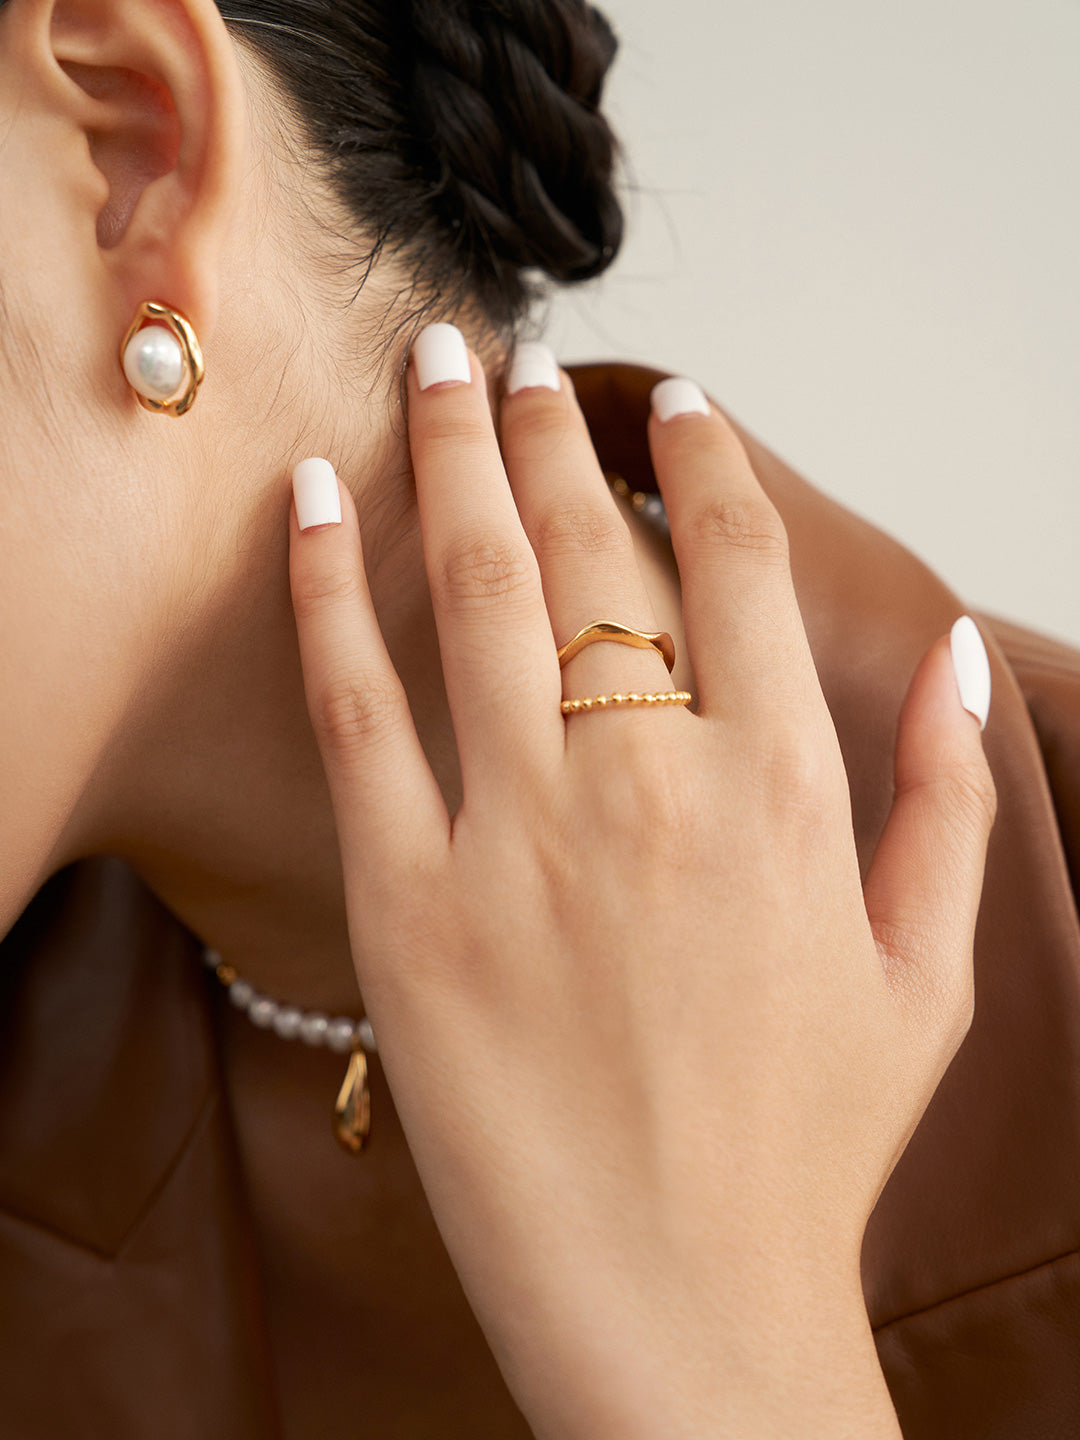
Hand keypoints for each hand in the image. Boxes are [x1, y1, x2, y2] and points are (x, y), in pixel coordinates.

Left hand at [287, 328, 995, 1439]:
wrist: (680, 1302)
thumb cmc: (806, 1146)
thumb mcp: (924, 974)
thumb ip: (953, 805)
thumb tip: (962, 666)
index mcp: (780, 793)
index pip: (739, 567)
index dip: (704, 464)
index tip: (673, 407)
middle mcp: (650, 786)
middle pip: (591, 548)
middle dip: (548, 429)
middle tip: (513, 360)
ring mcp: (519, 838)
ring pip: (477, 591)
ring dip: (448, 457)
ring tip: (433, 370)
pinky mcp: (408, 904)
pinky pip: (356, 708)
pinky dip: (328, 589)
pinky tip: (316, 498)